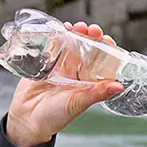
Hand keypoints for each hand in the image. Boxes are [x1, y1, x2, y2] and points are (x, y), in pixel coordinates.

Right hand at [6, 22, 123, 146]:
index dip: (106, 50)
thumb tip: (120, 86)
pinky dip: (57, 38)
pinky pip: (53, 48)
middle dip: (92, 38)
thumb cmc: (55, 117)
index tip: (107, 40)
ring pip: (72, 47)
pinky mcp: (46, 65)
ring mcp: (62, 69)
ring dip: (76, 35)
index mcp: (89, 84)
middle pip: (88, 52)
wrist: (26, 120)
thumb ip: (97, 94)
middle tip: (93, 30)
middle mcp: (77, 75)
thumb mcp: (78, 104)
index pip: (102, 63)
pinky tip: (61, 29)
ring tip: (77, 27)